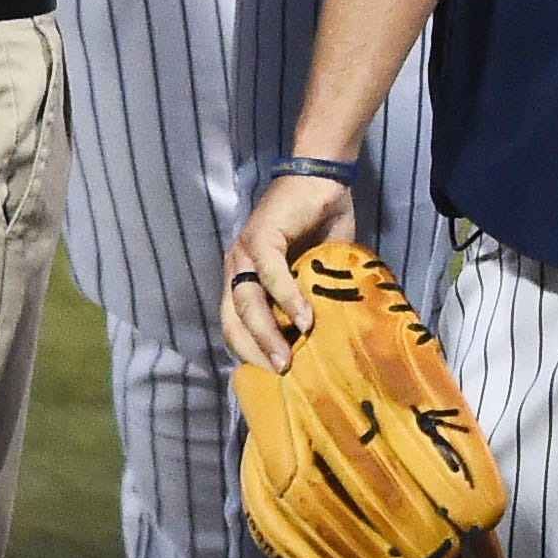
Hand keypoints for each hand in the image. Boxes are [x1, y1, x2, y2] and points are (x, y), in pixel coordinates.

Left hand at [221, 168, 360, 368]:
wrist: (323, 179)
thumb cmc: (319, 226)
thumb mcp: (312, 273)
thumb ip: (306, 299)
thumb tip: (317, 340)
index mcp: (243, 276)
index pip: (234, 324)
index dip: (250, 352)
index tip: (272, 378)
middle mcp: (236, 265)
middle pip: (234, 319)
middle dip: (255, 350)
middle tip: (281, 374)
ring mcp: (244, 250)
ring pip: (247, 301)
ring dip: (267, 333)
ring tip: (288, 358)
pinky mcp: (260, 235)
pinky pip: (269, 274)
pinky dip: (286, 298)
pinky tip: (304, 318)